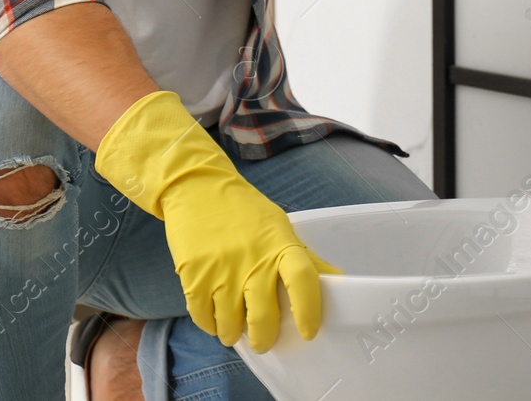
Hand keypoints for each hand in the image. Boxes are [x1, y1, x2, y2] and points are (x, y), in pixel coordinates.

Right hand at [93, 90, 341, 350]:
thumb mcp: (279, 227)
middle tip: (263, 341)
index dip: (308, 310)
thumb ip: (304, 258)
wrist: (197, 188)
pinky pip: (203, 318)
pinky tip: (215, 317)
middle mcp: (252, 261)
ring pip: (230, 325)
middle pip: (264, 317)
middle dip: (264, 338)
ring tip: (235, 329)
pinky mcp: (193, 278)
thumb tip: (337, 281)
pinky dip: (210, 324)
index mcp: (280, 246)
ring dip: (233, 333)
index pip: (302, 280)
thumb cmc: (244, 211)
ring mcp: (221, 271)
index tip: (308, 332)